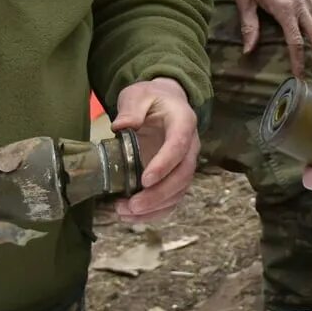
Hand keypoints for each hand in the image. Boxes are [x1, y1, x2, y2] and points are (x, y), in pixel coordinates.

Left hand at [111, 78, 199, 219]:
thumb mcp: (139, 94)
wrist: (166, 102)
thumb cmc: (151, 98)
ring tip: (125, 213)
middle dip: (159, 195)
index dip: (164, 164)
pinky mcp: (175, 177)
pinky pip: (171, 199)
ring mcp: (184, 164)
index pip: (179, 146)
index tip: (145, 180)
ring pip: (178, 192)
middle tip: (132, 205)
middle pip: (182, 176)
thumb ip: (132, 107)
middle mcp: (190, 147)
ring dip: (155, 208)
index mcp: (184, 122)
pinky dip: (154, 212)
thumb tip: (122, 126)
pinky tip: (131, 217)